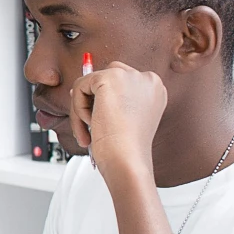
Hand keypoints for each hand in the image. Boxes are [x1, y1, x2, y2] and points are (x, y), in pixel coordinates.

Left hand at [71, 60, 166, 186]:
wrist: (128, 158)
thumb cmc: (126, 147)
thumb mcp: (123, 119)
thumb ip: (110, 100)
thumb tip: (78, 88)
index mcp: (155, 91)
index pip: (121, 83)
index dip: (103, 99)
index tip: (98, 118)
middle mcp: (147, 79)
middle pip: (105, 78)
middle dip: (91, 101)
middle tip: (90, 126)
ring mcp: (130, 76)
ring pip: (90, 84)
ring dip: (82, 109)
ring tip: (89, 133)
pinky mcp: (111, 77)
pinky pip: (80, 86)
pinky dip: (78, 108)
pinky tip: (91, 123)